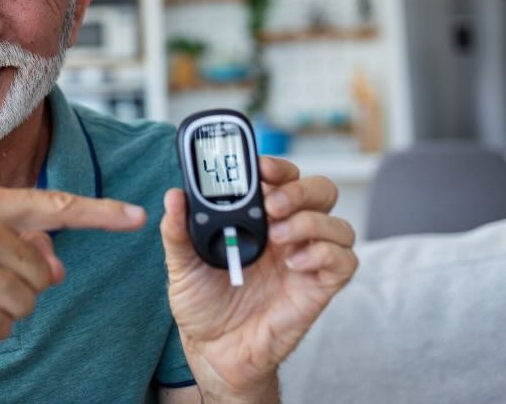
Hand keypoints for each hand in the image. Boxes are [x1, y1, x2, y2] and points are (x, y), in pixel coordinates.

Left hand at [160, 157, 357, 401]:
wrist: (214, 351)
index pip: (282, 178)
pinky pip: (345, 261)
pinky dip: (324, 254)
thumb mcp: (181, 265)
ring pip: (338, 224)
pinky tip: (294, 264)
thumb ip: (178, 232)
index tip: (261, 168)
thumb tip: (174, 196)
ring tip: (279, 238)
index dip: (278, 167)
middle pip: (319, 191)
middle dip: (299, 190)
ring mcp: (306, 259)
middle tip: (272, 205)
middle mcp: (287, 233)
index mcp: (257, 219)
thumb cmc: (202, 304)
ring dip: (311, 223)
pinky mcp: (320, 287)